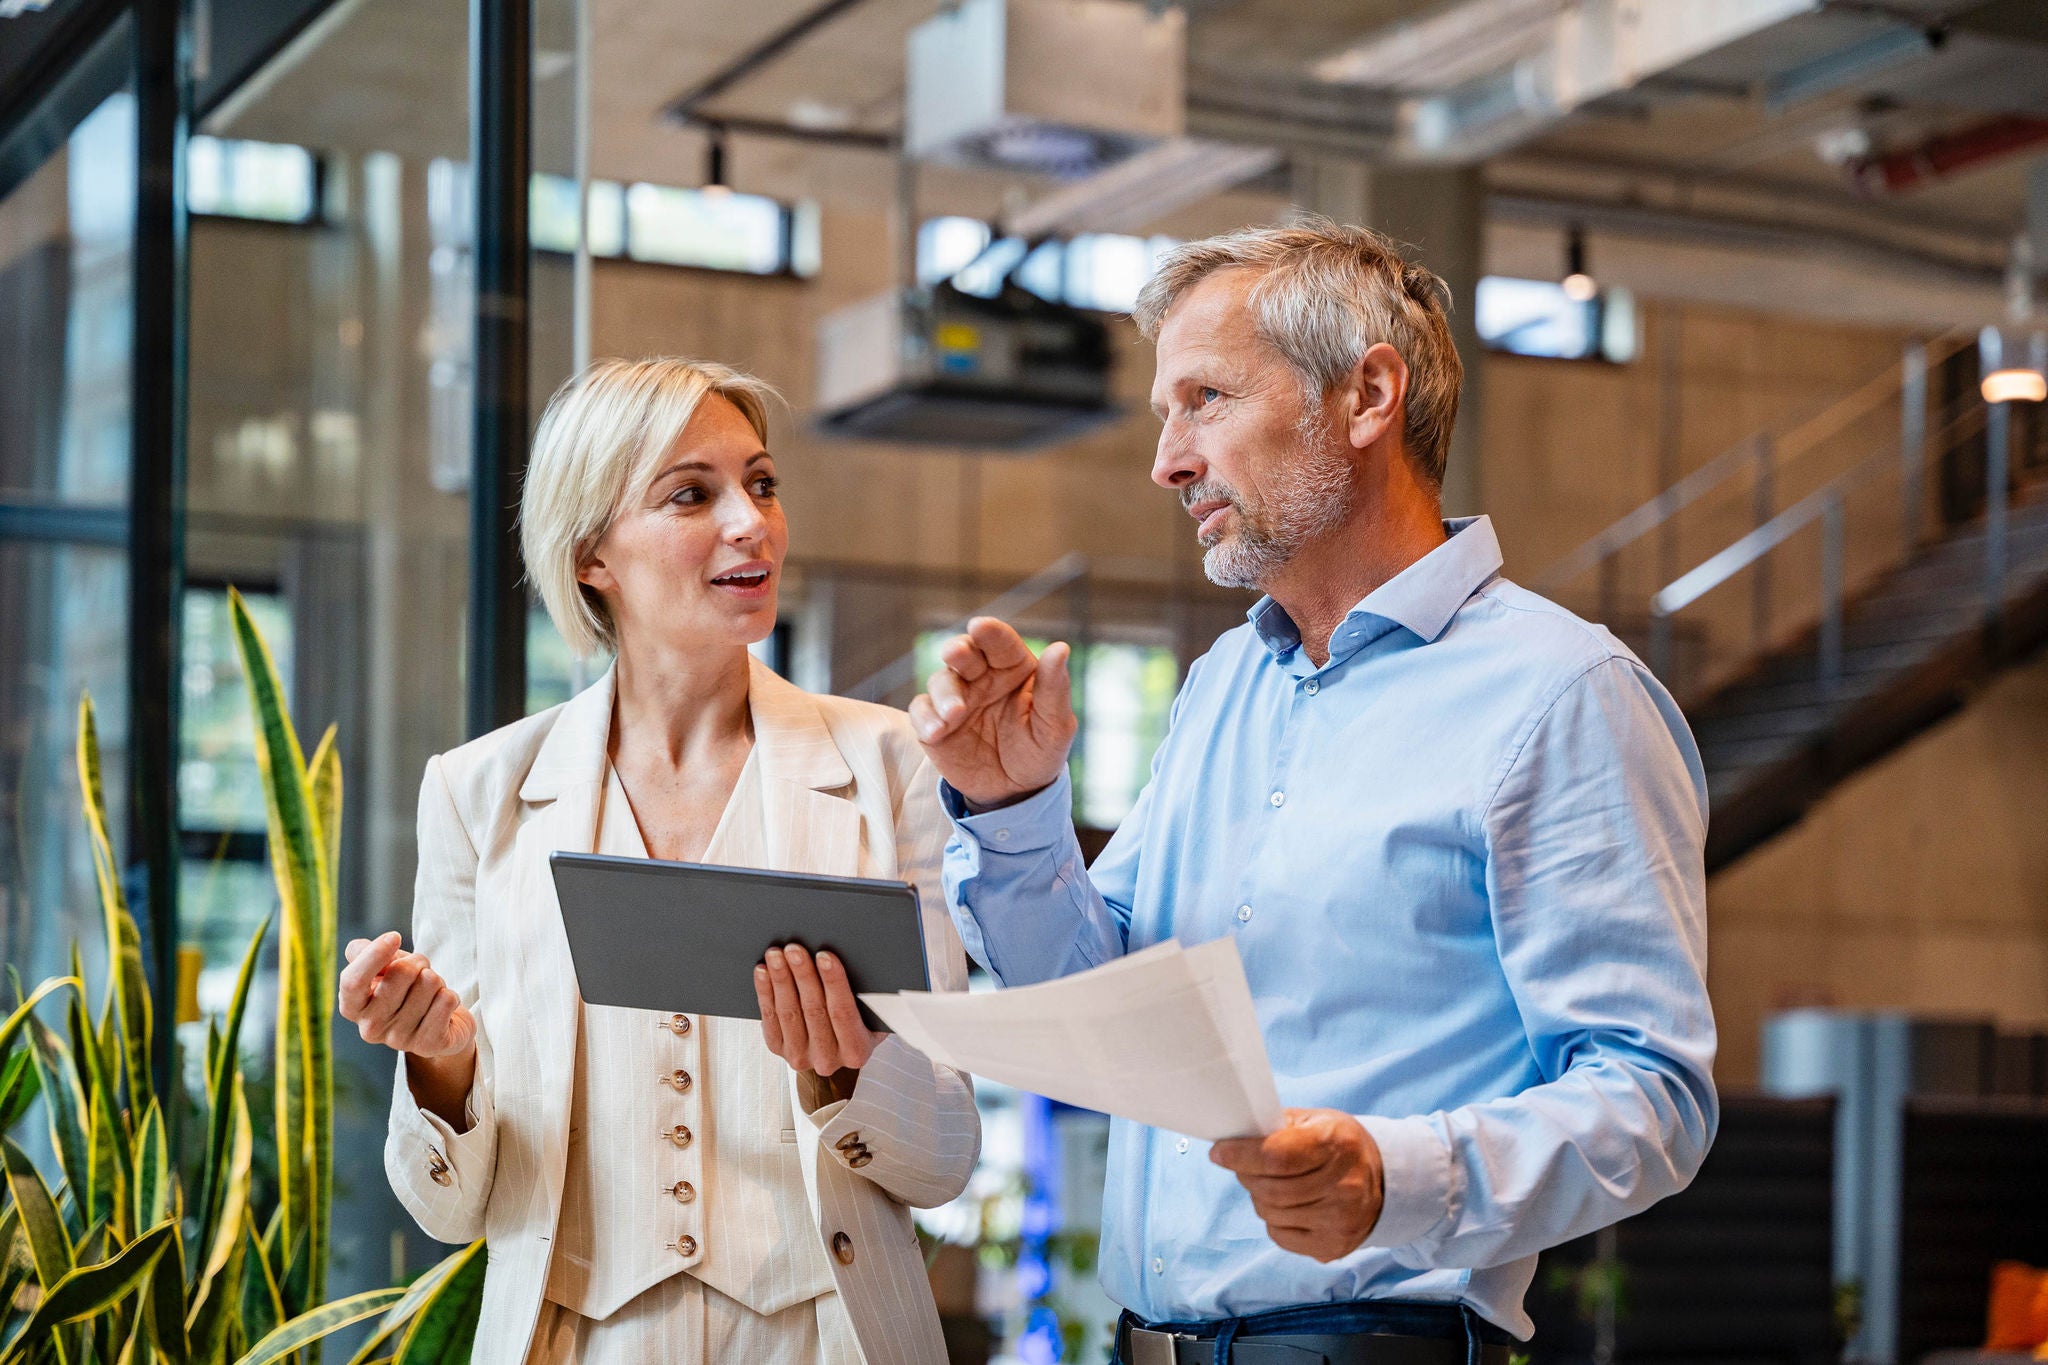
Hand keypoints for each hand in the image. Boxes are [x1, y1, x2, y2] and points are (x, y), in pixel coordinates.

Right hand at [339, 932, 476, 1059]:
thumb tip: (364, 947)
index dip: (373, 955)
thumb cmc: (407, 989)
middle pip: (401, 972)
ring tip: (431, 993)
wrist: (440, 1024)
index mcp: (352, 1007)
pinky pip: (446, 1000)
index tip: (394, 937)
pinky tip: (442, 1007)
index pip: (352, 981)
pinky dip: (450, 995)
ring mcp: (399, 1040)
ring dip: (436, 980)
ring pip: (429, 982)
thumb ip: (363, 952)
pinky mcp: (428, 1045)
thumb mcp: (383, 966)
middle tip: (421, 973)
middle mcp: (370, 1028)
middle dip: (419, 962)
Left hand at [754, 944, 878, 1077]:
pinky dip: (765, 991)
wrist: (840, 1044)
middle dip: (803, 975)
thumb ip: (866, 995)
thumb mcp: (873, 1012)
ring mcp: (801, 1056)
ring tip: (776, 955)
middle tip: (795, 949)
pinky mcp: (779, 1049)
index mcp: (857, 1051)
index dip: (834, 982)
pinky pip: (770, 1017)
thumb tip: (853, 958)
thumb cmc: (861, 1019)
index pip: (844, 1012)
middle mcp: (828, 1059)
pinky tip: (763, 972)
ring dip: (780, 979)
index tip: (825, 956)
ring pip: (788, 1012)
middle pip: (813, 1010)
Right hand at [909, 617, 1076, 810]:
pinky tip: (937, 731)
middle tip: (955, 654)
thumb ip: (1054, 688)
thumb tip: (1060, 647)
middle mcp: (981, 676)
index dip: (989, 632)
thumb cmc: (1040, 751)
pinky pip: (921, 711)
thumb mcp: (1055, 725)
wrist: (1015, 791)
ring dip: (945, 693)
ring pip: (940, 680)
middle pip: (964, 652)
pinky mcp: (934, 723)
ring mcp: (955, 698)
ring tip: (955, 713)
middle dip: (958, 650)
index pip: (1000, 642)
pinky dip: (925, 718)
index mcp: (1012, 667)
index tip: (981, 627)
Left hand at [1209, 1108, 1384, 1262]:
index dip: (1240, 1155)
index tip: (1219, 1152)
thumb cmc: (1339, 1145)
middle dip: (1246, 1175)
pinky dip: (1273, 1220)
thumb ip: (1276, 1126)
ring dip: (1258, 1197)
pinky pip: (1280, 1235)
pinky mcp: (1334, 1246)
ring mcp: (1341, 1220)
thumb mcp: (1315, 1121)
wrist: (1385, 1181)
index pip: (1276, 1156)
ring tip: (1269, 1184)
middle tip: (1242, 1165)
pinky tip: (1286, 1205)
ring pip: (1271, 1213)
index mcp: (1337, 1145)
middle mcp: (1344, 1185)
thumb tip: (1233, 1137)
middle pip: (1270, 1189)